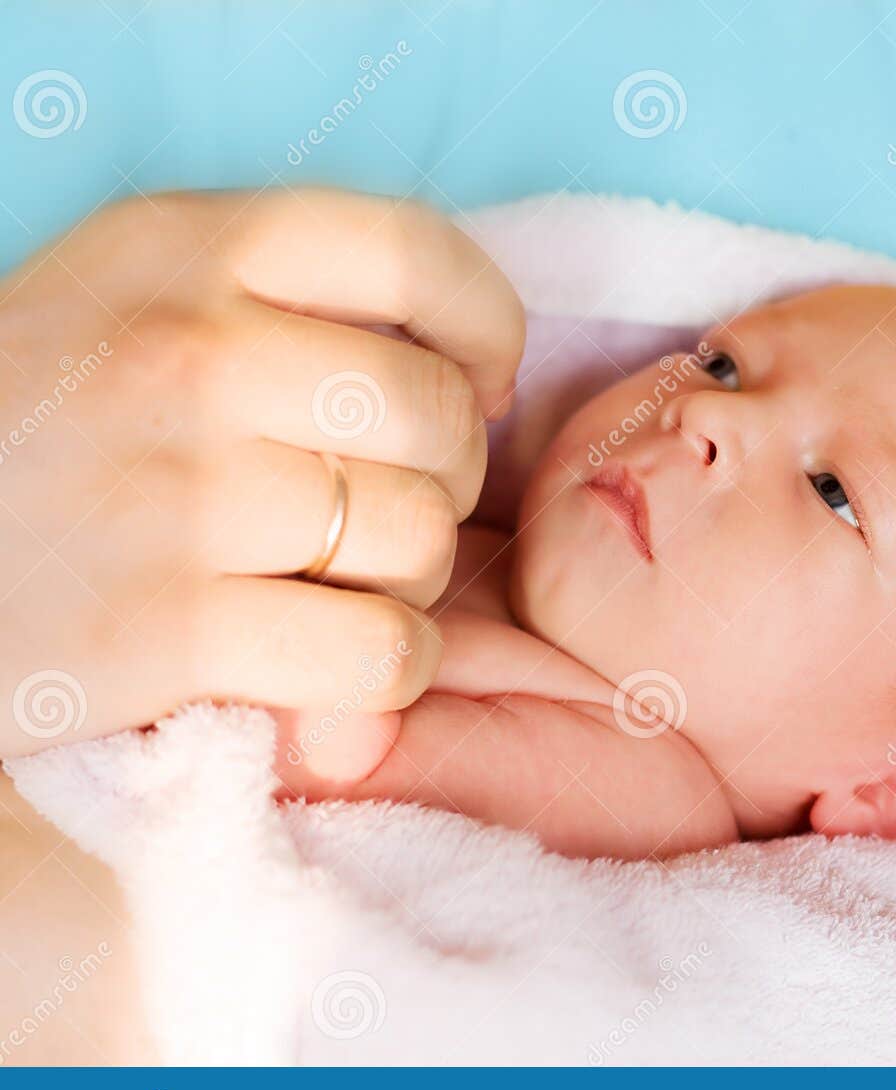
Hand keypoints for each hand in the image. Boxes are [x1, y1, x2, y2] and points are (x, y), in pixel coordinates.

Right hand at [0, 188, 525, 758]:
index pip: (412, 251)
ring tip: (339, 581)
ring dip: (410, 580)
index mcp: (179, 249)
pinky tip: (334, 661)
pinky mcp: (162, 633)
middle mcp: (183, 353)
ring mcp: (174, 494)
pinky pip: (382, 653)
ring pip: (419, 538)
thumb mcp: (128, 302)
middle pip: (434, 416)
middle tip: (383, 508)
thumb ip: (282, 303)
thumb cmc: (38, 429)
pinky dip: (386, 669)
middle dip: (444, 478)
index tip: (475, 386)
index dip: (485, 328)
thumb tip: (472, 374)